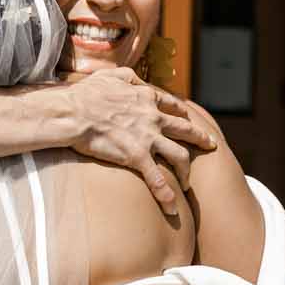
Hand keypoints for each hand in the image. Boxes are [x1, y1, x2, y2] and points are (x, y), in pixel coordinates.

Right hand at [63, 68, 214, 217]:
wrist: (73, 113)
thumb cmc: (86, 94)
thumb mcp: (111, 75)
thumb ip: (128, 76)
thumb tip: (136, 79)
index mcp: (146, 98)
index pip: (172, 106)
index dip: (182, 113)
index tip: (187, 118)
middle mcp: (153, 118)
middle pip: (185, 130)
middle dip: (201, 138)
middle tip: (211, 145)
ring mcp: (148, 138)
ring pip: (180, 156)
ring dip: (186, 171)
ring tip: (188, 184)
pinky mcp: (137, 157)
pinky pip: (157, 179)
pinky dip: (166, 195)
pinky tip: (172, 209)